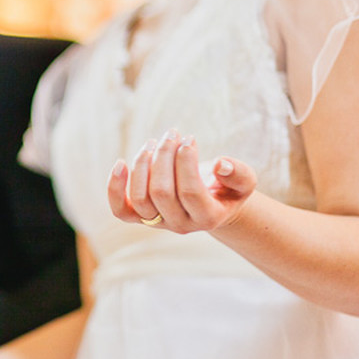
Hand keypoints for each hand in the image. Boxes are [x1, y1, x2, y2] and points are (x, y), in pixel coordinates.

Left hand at [107, 129, 255, 233]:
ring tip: (153, 142)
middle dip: (164, 157)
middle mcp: (181, 224)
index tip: (189, 139)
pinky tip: (120, 163)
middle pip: (162, 192)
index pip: (190, 192)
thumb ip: (238, 174)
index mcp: (208, 218)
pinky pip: (120, 210)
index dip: (186, 163)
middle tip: (172, 134)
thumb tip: (221, 164)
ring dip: (143, 164)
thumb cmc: (227, 187)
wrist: (210, 202)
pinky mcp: (139, 217)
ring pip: (140, 198)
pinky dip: (115, 187)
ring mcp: (158, 222)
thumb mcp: (243, 180)